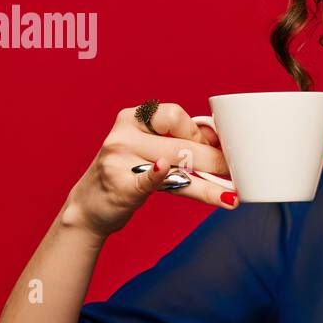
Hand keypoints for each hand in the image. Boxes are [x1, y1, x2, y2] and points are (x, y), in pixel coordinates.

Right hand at [61, 103, 236, 237]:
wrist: (89, 207)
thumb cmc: (127, 173)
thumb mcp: (146, 148)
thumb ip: (176, 140)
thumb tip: (218, 138)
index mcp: (132, 118)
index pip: (175, 115)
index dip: (200, 133)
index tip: (216, 149)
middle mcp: (123, 135)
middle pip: (179, 144)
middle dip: (213, 160)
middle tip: (234, 173)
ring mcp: (118, 160)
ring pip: (174, 168)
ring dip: (206, 184)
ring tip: (228, 194)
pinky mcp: (119, 186)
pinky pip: (147, 179)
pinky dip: (158, 175)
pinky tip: (166, 171)